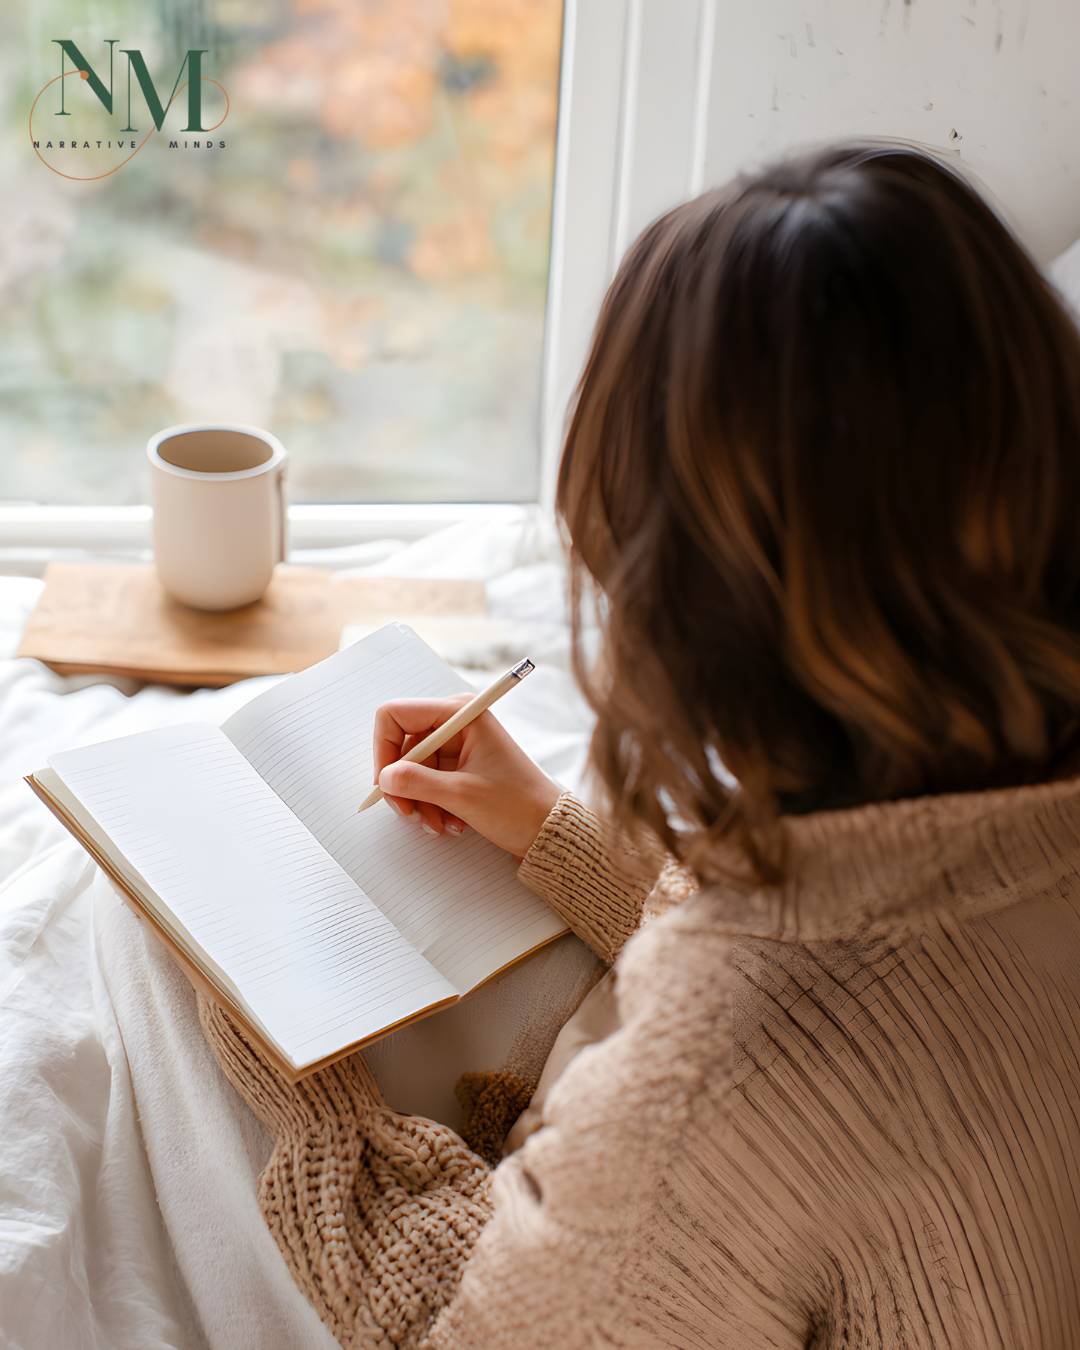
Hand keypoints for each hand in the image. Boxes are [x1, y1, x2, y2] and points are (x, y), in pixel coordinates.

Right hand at [372, 695, 560, 858]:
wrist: (547, 829)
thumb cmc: (518, 805)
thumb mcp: (461, 795)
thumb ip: (417, 782)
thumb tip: (384, 778)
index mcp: (460, 714)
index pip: (397, 714)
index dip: (384, 748)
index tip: (385, 782)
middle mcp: (456, 723)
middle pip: (403, 746)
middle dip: (404, 784)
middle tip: (411, 814)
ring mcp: (458, 746)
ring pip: (413, 770)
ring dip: (419, 801)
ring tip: (439, 825)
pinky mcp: (460, 766)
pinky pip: (427, 782)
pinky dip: (431, 805)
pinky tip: (449, 823)